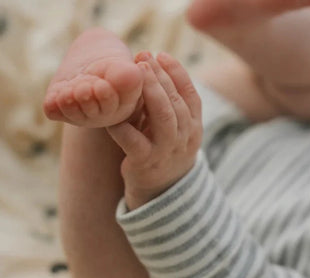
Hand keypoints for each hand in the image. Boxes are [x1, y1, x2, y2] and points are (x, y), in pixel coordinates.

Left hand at [107, 52, 202, 210]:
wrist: (161, 190)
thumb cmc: (164, 151)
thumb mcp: (176, 130)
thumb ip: (170, 105)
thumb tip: (152, 67)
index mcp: (195, 128)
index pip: (192, 97)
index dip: (179, 74)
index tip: (162, 55)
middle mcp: (185, 140)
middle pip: (177, 105)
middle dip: (162, 78)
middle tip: (145, 57)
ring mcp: (166, 152)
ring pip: (164, 120)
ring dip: (151, 93)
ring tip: (137, 73)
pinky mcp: (145, 163)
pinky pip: (134, 142)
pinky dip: (123, 127)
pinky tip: (114, 114)